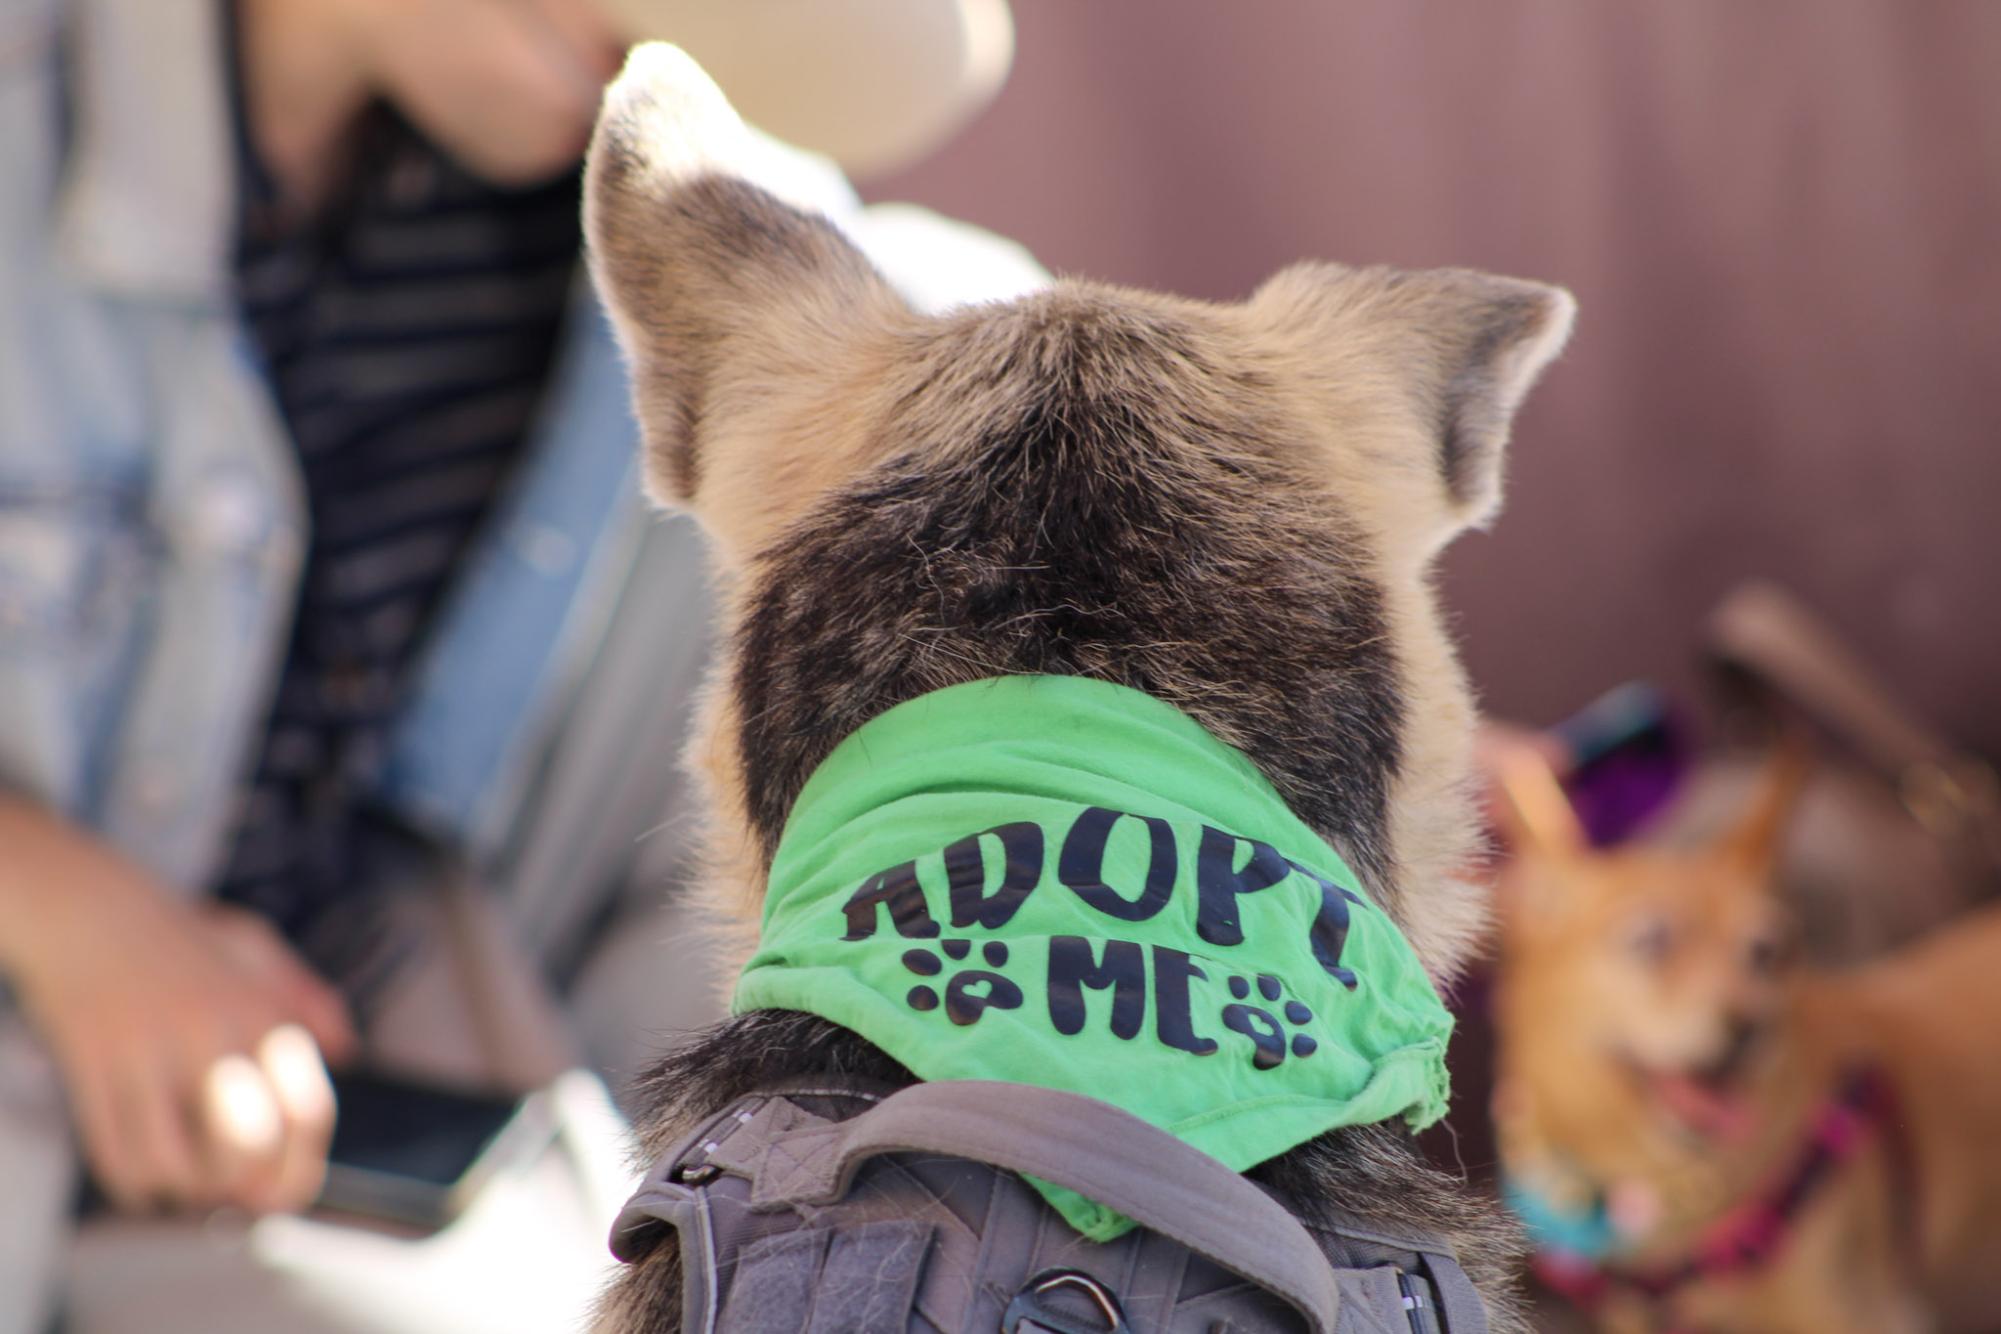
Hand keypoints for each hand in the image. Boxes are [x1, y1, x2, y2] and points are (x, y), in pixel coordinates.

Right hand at [0, 801, 356, 1213]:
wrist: (89, 910)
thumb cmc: (183, 937)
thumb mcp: (259, 950)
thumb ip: (307, 1000)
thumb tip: (348, 1051)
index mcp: (260, 1010)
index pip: (307, 1110)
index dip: (303, 1166)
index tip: (288, 1188)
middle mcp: (211, 1032)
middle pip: (247, 1147)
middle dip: (247, 1187)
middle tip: (237, 1190)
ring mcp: (147, 1051)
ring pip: (176, 1164)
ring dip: (186, 1190)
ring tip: (190, 1179)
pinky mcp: (92, 1067)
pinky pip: (116, 1155)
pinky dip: (136, 1184)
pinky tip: (148, 1175)